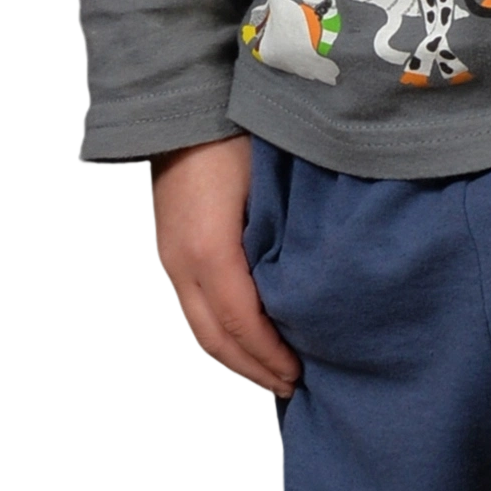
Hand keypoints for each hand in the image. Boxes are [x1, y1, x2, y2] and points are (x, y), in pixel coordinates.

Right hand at [144, 134, 298, 400]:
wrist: (178, 103)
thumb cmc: (231, 133)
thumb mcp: (268, 182)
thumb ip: (289, 232)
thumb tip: (322, 279)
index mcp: (208, 248)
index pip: (242, 321)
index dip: (270, 354)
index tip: (301, 373)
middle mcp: (181, 262)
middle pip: (214, 338)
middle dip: (252, 369)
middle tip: (289, 386)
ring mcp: (169, 258)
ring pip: (198, 328)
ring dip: (233, 357)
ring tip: (268, 372)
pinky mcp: (168, 252)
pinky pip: (191, 307)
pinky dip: (218, 333)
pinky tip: (242, 338)